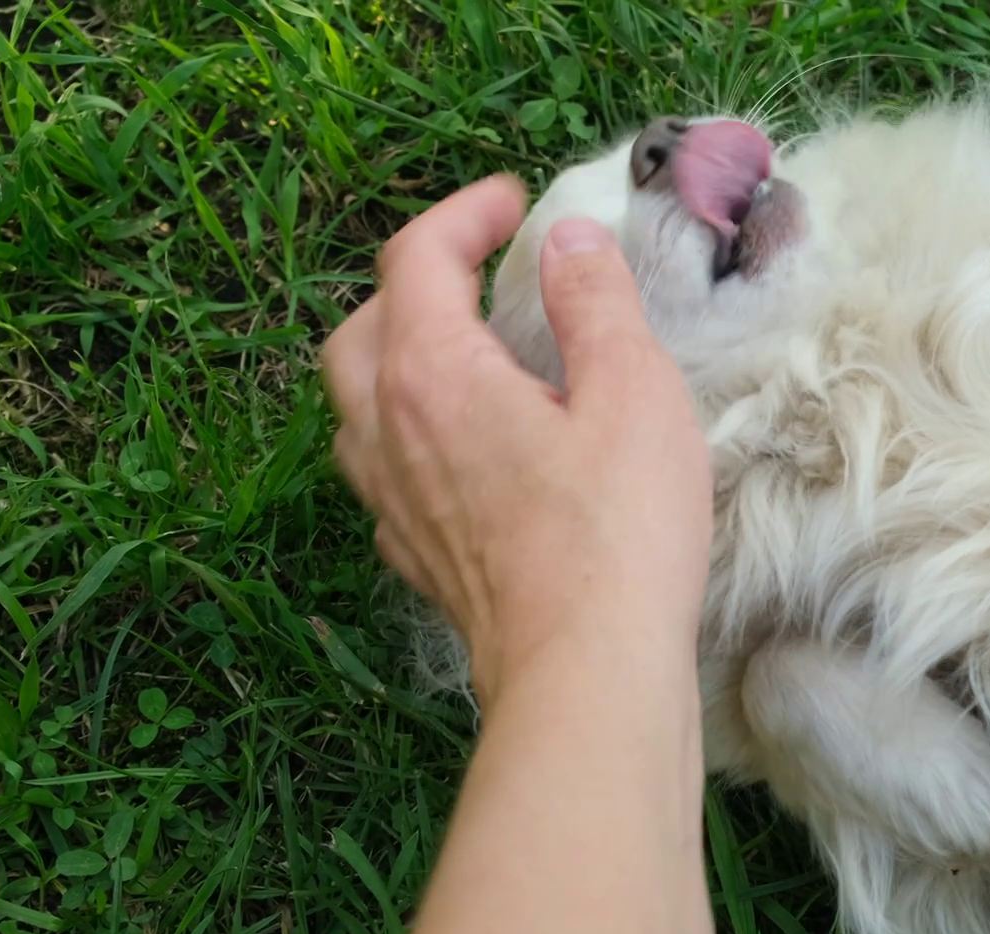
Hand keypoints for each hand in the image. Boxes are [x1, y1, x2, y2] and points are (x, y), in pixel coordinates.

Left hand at [321, 176, 712, 706]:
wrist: (585, 675)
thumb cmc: (616, 533)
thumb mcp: (634, 392)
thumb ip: (595, 302)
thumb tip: (568, 242)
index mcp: (432, 373)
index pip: (415, 259)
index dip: (463, 215)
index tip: (515, 203)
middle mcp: (388, 432)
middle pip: (361, 330)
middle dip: (411, 284)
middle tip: (478, 275)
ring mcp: (393, 504)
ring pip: (356, 407)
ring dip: (395, 361)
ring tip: (463, 357)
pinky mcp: (417, 561)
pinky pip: (382, 475)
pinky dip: (409, 436)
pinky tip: (461, 453)